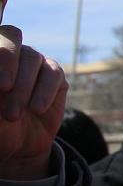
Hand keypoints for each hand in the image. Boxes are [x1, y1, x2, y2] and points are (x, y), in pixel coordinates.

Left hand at [0, 0, 69, 181]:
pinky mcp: (53, 75)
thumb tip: (3, 79)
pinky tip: (35, 109)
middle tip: (0, 87)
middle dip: (4, 59)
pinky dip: (43, 91)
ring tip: (12, 114)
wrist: (13, 149)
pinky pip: (52, 73)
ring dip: (22, 87)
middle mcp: (6, 51)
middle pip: (9, 36)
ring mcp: (30, 62)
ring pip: (30, 57)